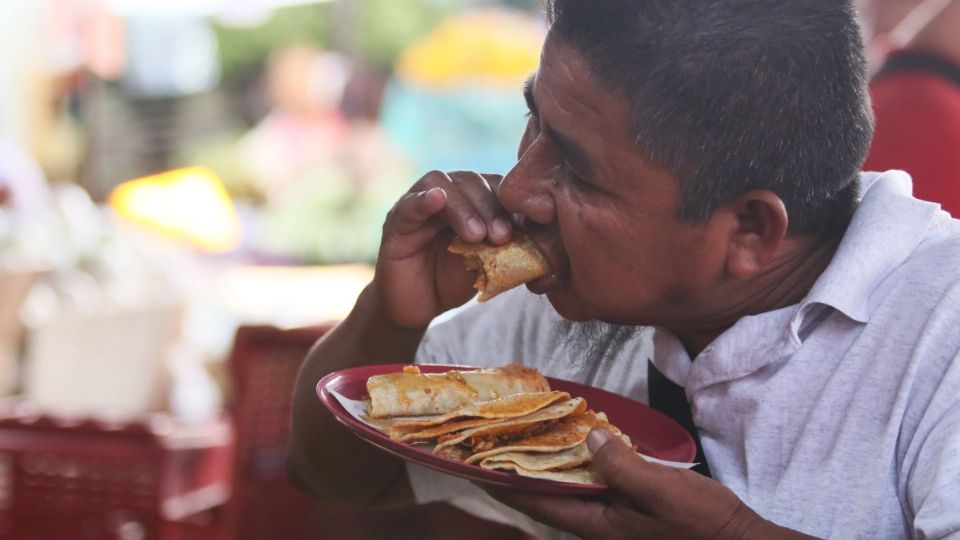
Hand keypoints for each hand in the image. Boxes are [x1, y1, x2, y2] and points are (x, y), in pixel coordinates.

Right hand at [374, 170, 512, 327]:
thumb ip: (513, 249)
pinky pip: (410, 204)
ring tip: (477, 236)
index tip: (526, 229)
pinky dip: (424, 200)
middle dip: (491, 207)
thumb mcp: (491, 263)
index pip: (495, 185)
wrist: (419, 306)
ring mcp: (420, 203)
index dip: (512, 203)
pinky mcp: (397, 221)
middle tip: (502, 236)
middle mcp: (447, 193)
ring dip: (464, 207)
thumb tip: (549, 248)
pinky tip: (437, 200)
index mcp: (473, 198)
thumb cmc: (456, 280)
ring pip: (443, 185)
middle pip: (472, 181)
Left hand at [485, 429, 799, 539]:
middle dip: (520, 471)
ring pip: (570, 490)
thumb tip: (589, 436)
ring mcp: (614, 519)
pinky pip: (594, 486)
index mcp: (598, 524)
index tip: (475, 464)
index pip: (538, 503)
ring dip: (547, 465)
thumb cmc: (703, 526)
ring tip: (526, 438)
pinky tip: (579, 444)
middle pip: (548, 496)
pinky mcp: (630, 511)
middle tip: (496, 443)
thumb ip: (623, 466)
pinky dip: (580, 465)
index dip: (505, 483)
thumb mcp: (663, 491)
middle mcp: (599, 524)